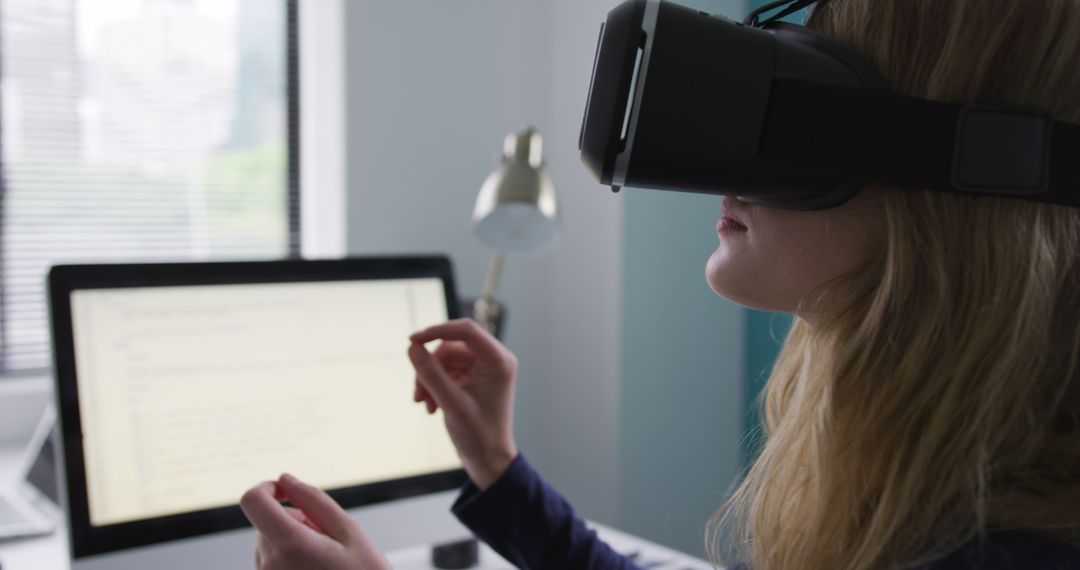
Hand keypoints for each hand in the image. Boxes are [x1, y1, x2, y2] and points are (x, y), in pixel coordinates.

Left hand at [240, 473, 391, 569]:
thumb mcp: (349, 531)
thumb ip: (313, 500)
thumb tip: (286, 479)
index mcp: (289, 545)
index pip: (253, 501)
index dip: (266, 487)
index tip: (286, 489)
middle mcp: (269, 565)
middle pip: (265, 522)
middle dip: (292, 520)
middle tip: (327, 538)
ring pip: (268, 543)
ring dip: (291, 541)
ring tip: (324, 559)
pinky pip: (271, 563)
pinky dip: (288, 558)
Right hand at [408, 318, 518, 489]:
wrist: (488, 460)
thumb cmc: (479, 435)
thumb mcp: (451, 403)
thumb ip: (431, 374)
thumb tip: (412, 347)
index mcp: (499, 361)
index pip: (466, 330)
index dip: (437, 330)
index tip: (412, 341)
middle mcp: (493, 360)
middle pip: (451, 345)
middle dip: (430, 367)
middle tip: (417, 393)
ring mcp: (483, 368)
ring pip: (444, 359)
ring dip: (429, 379)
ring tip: (423, 403)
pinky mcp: (472, 377)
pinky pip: (445, 370)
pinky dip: (434, 385)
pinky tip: (430, 406)